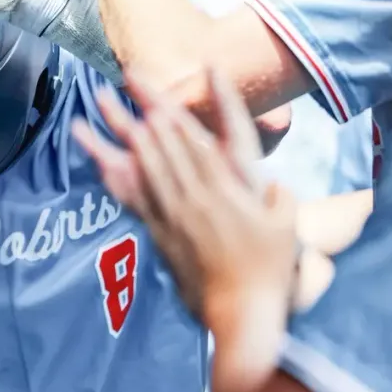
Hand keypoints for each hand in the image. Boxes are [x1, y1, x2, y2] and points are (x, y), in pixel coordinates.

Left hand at [73, 66, 298, 330]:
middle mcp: (195, 197)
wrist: (240, 311)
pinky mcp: (161, 235)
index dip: (180, 111)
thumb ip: (278, 198)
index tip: (166, 88)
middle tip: (131, 79)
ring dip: (131, 134)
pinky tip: (105, 160)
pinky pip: (138, 200)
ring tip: (114, 108)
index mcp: (226, 190)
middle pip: (167, 145)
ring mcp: (175, 215)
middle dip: (148, 109)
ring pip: (149, 165)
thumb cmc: (268, 271)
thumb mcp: (286, 227)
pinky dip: (121, 176)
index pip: (198, 141)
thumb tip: (273, 183)